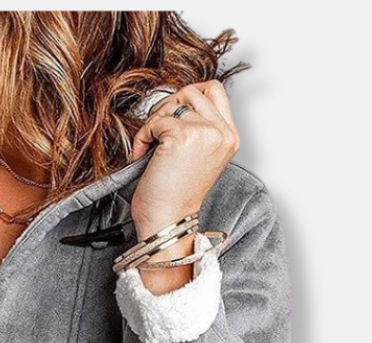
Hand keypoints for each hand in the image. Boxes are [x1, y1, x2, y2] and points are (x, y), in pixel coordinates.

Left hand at [127, 80, 239, 237]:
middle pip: (192, 91)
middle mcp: (222, 132)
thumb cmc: (174, 197)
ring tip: (150, 147)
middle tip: (157, 133)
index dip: (187, 97)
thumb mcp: (196, 156)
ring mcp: (205, 132)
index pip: (213, 90)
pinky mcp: (184, 135)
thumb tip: (177, 103)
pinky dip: (142, 136)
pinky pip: (155, 121)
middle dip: (168, 108)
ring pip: (173, 104)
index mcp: (228, 137)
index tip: (171, 118)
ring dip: (154, 122)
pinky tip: (143, 155)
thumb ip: (197, 127)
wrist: (166, 222)